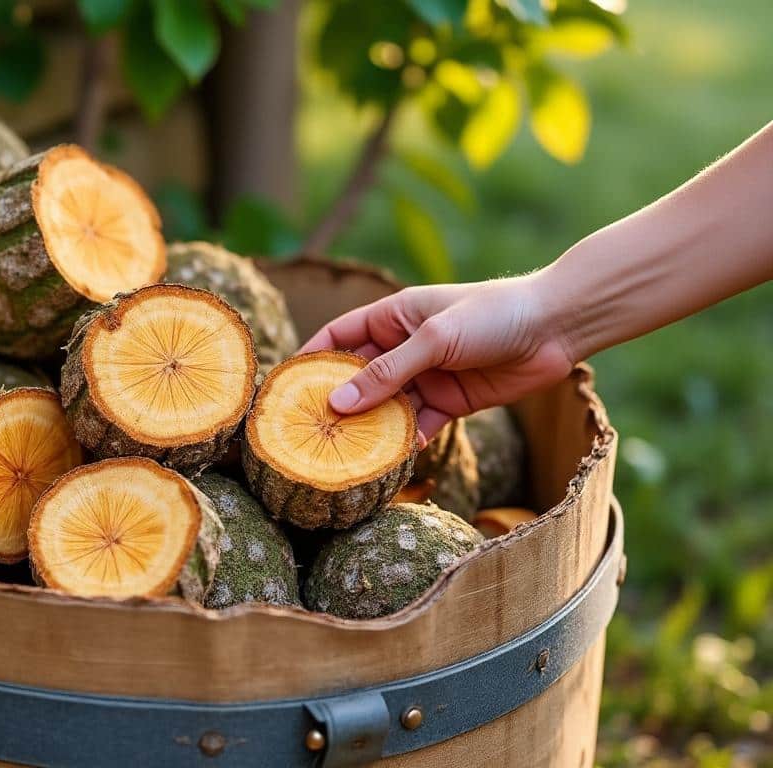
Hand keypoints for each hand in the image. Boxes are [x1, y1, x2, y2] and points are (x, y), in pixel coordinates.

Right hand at [298, 275, 576, 441]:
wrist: (556, 327)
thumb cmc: (493, 315)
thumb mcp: (434, 340)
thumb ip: (387, 373)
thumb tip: (338, 403)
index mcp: (393, 316)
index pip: (338, 337)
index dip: (311, 360)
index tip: (284, 388)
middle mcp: (404, 346)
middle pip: (358, 378)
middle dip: (336, 403)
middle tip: (308, 433)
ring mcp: (426, 376)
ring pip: (386, 406)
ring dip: (369, 428)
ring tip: (342, 454)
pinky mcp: (451, 402)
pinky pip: (418, 425)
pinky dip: (404, 441)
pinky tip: (388, 461)